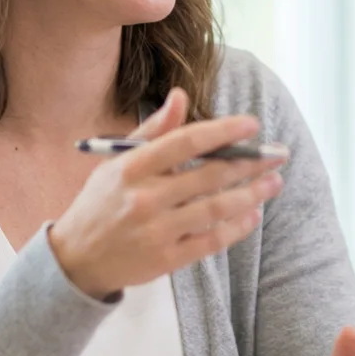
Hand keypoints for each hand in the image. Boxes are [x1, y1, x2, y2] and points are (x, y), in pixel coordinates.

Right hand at [48, 88, 286, 298]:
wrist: (76, 259)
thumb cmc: (101, 203)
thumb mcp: (116, 161)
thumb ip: (153, 131)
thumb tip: (180, 96)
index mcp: (131, 167)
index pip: (186, 142)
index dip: (223, 131)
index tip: (253, 125)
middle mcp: (145, 198)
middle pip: (209, 175)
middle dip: (251, 162)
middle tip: (278, 154)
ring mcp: (156, 231)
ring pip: (216, 208)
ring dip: (252, 194)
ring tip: (274, 182)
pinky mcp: (166, 260)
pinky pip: (211, 241)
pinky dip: (236, 227)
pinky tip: (253, 214)